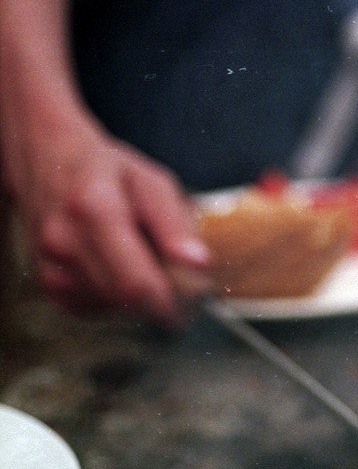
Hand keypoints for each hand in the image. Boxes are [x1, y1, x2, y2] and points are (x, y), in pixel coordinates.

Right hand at [7, 121, 210, 325]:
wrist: (46, 160)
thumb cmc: (108, 170)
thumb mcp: (153, 182)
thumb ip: (176, 224)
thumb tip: (199, 264)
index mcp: (94, 208)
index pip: (135, 282)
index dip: (171, 303)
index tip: (196, 304)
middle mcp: (64, 240)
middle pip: (126, 300)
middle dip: (163, 302)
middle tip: (183, 287)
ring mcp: (50, 264)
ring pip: (114, 307)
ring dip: (139, 297)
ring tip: (144, 263)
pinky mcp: (48, 283)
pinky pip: (95, 308)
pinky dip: (116, 298)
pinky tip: (118, 268)